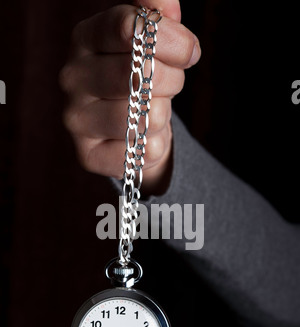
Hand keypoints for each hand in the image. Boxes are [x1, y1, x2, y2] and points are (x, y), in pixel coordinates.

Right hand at [60, 0, 200, 193]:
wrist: (127, 125)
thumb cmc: (141, 75)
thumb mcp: (148, 38)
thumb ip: (155, 13)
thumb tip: (167, 8)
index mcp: (85, 38)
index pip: (128, 27)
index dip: (169, 39)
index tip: (189, 51)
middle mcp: (72, 77)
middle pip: (138, 74)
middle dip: (171, 79)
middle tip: (171, 83)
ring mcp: (76, 119)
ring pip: (145, 117)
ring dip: (163, 115)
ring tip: (154, 110)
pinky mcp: (88, 155)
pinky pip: (142, 153)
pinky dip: (154, 146)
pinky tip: (142, 138)